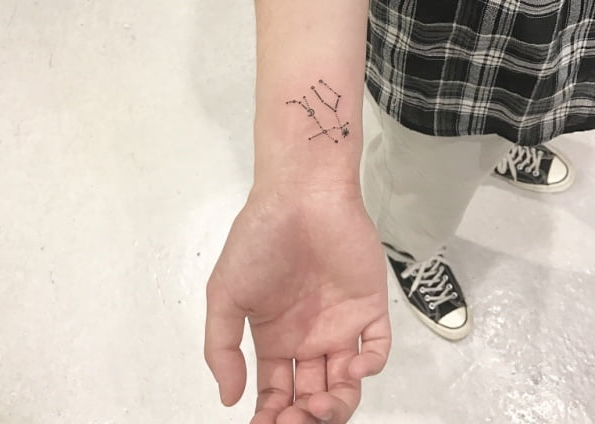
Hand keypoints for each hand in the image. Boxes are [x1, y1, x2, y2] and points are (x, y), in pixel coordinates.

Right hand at [205, 184, 390, 422]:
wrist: (299, 196)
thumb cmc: (259, 238)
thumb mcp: (224, 293)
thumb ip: (221, 347)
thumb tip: (229, 399)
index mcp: (273, 335)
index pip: (274, 392)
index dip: (271, 418)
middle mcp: (308, 335)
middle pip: (311, 395)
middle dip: (304, 417)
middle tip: (295, 420)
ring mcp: (340, 322)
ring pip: (345, 382)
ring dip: (337, 405)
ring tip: (321, 406)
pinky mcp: (370, 305)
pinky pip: (378, 348)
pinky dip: (370, 368)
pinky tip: (351, 367)